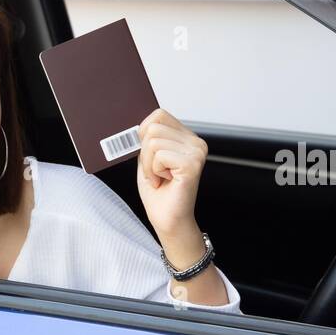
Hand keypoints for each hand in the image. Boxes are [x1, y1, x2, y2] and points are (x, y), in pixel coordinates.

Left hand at [134, 108, 207, 241]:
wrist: (167, 219)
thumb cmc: (157, 192)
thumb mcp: (147, 158)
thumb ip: (146, 138)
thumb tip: (138, 123)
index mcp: (186, 137)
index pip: (158, 114)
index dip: (144, 134)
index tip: (149, 156)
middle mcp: (196, 142)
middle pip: (152, 128)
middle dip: (145, 154)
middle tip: (156, 172)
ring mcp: (196, 152)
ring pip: (153, 142)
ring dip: (149, 165)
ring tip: (160, 177)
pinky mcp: (192, 164)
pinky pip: (159, 155)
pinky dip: (154, 171)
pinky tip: (164, 181)